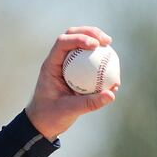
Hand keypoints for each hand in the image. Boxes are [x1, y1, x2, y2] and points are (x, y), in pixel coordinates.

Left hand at [25, 26, 119, 140]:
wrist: (42, 124)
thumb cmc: (49, 116)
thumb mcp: (68, 111)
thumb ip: (89, 103)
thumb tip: (112, 94)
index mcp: (50, 66)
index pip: (62, 43)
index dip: (79, 38)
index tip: (96, 45)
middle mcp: (58, 62)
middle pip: (72, 36)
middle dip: (90, 33)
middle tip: (107, 40)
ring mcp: (67, 66)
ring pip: (81, 46)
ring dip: (97, 42)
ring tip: (111, 46)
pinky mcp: (75, 73)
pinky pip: (89, 62)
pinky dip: (101, 61)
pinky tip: (113, 69)